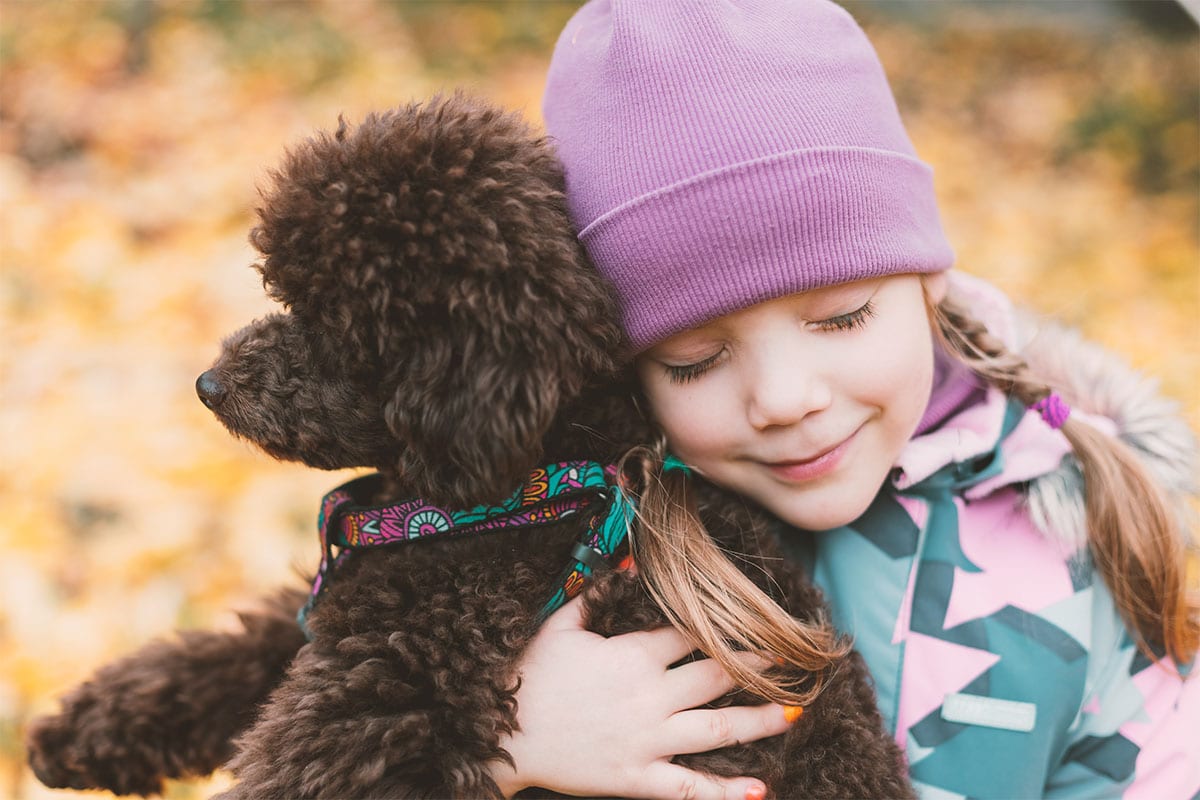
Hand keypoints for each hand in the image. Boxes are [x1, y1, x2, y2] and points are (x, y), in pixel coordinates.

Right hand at [490, 595, 793, 798]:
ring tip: (794, 713)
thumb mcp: (561, 624)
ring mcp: (647, 740)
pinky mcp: (637, 779)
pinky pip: (690, 788)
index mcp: (632, 654)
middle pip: (716, 677)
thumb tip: (632, 562)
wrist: (501, 735)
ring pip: (716, 729)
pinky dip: (727, 792)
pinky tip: (762, 789)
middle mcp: (649, 696)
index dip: (727, 628)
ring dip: (759, 721)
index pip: (692, 636)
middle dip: (757, 666)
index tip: (758, 622)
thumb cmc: (529, 675)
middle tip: (791, 659)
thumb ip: (599, 592)